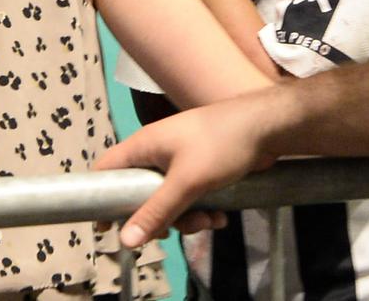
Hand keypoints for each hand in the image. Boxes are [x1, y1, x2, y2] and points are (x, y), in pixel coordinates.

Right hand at [93, 100, 275, 247]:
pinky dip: (202, 209)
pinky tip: (221, 216)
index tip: (107, 227)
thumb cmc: (221, 144)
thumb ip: (156, 211)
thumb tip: (125, 241)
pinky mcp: (200, 169)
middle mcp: (157, 153)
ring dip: (187, 217)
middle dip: (159, 217)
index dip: (101, 197)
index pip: (106, 169)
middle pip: (140, 195)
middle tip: (172, 231)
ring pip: (168, 200)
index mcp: (144, 146)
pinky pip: (190, 197)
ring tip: (210, 220)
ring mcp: (179, 161)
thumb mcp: (186, 182)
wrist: (266, 127)